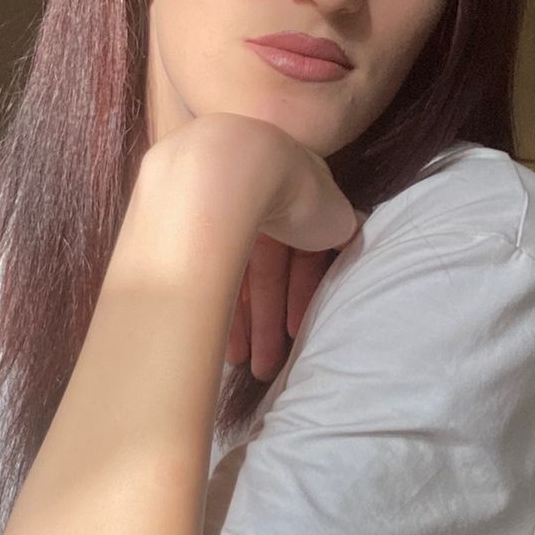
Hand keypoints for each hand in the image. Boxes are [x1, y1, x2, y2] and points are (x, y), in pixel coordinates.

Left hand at [154, 117, 361, 355]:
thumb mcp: (334, 215)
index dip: (302, 296)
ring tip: (241, 365)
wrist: (233, 166)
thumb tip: (347, 241)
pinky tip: (216, 342)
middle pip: (263, 274)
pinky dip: (215, 310)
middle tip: (265, 367)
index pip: (300, 256)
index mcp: (291, 198)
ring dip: (242, 325)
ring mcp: (217, 218)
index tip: (299, 331)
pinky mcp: (187, 232)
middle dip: (267, 322)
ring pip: (233, 279)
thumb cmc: (295, 190)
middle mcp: (254, 206)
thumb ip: (340, 231)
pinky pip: (206, 277)